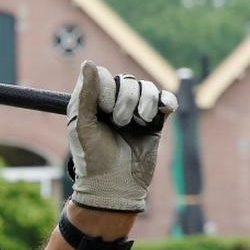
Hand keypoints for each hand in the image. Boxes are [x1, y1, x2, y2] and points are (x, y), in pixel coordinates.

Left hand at [66, 62, 176, 212]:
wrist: (115, 186)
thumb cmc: (92, 157)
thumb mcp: (82, 125)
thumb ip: (86, 94)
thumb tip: (88, 62)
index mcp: (93, 103)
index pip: (105, 76)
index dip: (107, 89)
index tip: (104, 110)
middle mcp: (114, 104)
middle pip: (128, 80)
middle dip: (126, 100)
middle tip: (119, 122)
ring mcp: (136, 113)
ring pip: (147, 88)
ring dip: (144, 102)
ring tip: (138, 123)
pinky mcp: (155, 123)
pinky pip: (166, 100)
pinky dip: (166, 101)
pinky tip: (164, 110)